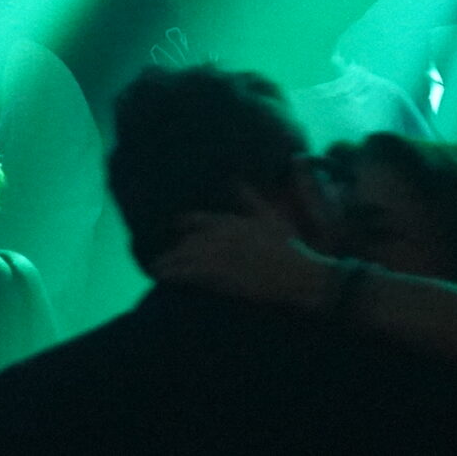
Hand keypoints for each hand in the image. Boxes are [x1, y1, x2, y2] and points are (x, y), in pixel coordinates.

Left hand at [151, 205, 333, 309]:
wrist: (301, 274)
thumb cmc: (290, 247)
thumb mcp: (271, 217)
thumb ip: (251, 198)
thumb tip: (237, 180)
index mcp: (230, 221)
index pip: (197, 220)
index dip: (184, 224)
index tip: (175, 227)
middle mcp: (219, 236)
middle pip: (187, 241)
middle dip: (174, 249)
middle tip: (161, 256)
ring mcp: (218, 256)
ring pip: (184, 256)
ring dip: (168, 262)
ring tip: (155, 269)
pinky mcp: (220, 275)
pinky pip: (189, 273)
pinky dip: (174, 274)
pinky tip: (163, 277)